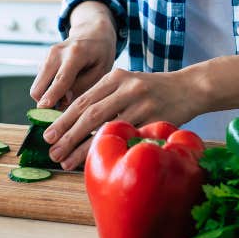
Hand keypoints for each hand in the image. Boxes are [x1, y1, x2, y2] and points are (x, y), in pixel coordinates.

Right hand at [29, 28, 116, 112]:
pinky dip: (48, 90)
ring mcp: (47, 55)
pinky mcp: (43, 60)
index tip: (43, 109)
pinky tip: (64, 87)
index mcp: (76, 53)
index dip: (51, 96)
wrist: (92, 33)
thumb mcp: (102, 71)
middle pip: (40, 85)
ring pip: (37, 86)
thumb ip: (83, 87)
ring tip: (67, 97)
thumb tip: (63, 103)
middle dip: (46, 102)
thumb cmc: (100, 54)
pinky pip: (41, 82)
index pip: (61, 79)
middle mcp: (57, 53)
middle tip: (63, 110)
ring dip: (47, 97)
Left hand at [42, 67, 202, 169]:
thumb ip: (106, 97)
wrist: (190, 88)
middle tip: (52, 151)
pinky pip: (127, 137)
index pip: (83, 100)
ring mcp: (142, 102)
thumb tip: (74, 124)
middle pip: (90, 113)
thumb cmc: (154, 90)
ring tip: (66, 161)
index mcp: (116, 76)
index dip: (63, 119)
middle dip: (67, 135)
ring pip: (105, 127)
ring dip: (83, 147)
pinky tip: (100, 159)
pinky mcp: (155, 118)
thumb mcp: (129, 83)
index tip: (48, 136)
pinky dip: (111, 149)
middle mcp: (127, 87)